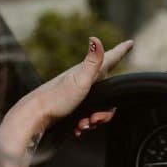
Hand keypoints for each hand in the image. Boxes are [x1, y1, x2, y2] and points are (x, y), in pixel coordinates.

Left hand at [0, 37, 132, 146]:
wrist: (35, 116)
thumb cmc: (57, 98)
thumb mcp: (80, 79)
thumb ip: (92, 61)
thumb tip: (95, 38)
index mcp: (88, 71)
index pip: (110, 58)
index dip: (122, 50)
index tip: (130, 42)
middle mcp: (84, 79)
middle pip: (108, 92)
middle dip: (106, 111)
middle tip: (96, 119)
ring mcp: (78, 93)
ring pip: (99, 107)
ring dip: (95, 120)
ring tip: (84, 124)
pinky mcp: (72, 106)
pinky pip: (88, 115)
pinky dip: (85, 123)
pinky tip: (78, 127)